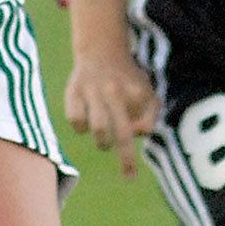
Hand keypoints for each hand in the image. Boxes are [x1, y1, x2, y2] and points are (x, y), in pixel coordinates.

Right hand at [64, 51, 159, 176]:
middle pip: (122, 133)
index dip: (141, 130)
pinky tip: (85, 122)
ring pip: (98, 129)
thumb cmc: (128, 79)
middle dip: (127, 159)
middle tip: (130, 176)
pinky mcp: (73, 92)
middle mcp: (115, 91)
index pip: (144, 126)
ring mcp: (93, 91)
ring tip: (104, 141)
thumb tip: (137, 133)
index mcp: (136, 91)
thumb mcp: (148, 91)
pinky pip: (76, 121)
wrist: (101, 49)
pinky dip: (81, 127)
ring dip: (103, 142)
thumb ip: (151, 116)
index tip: (136, 129)